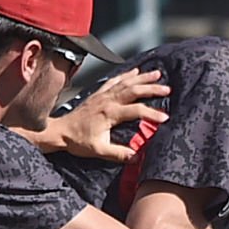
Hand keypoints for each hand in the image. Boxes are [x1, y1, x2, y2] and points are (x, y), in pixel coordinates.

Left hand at [52, 68, 169, 160]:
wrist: (60, 132)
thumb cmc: (78, 142)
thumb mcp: (99, 151)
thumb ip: (119, 154)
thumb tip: (137, 157)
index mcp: (110, 114)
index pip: (136, 111)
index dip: (152, 113)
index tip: (165, 118)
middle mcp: (108, 101)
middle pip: (134, 90)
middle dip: (152, 88)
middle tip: (167, 88)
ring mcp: (103, 95)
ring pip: (126, 82)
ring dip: (142, 77)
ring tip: (157, 73)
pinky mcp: (98, 94)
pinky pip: (114, 80)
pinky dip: (126, 75)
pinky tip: (135, 71)